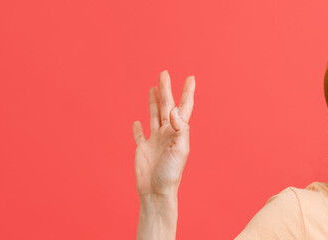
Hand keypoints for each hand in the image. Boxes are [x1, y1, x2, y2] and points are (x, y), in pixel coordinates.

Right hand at [132, 70, 195, 197]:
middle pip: (166, 106)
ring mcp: (154, 141)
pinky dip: (137, 128)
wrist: (157, 192)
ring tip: (153, 88)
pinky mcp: (143, 149)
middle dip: (166, 90)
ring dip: (153, 102)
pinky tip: (137, 123)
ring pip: (153, 116)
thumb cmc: (171, 174)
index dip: (187, 92)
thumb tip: (173, 109)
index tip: (191, 77)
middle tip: (164, 73)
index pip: (184, 107)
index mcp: (178, 132)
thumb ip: (180, 128)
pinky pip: (139, 135)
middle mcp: (167, 133)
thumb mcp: (180, 150)